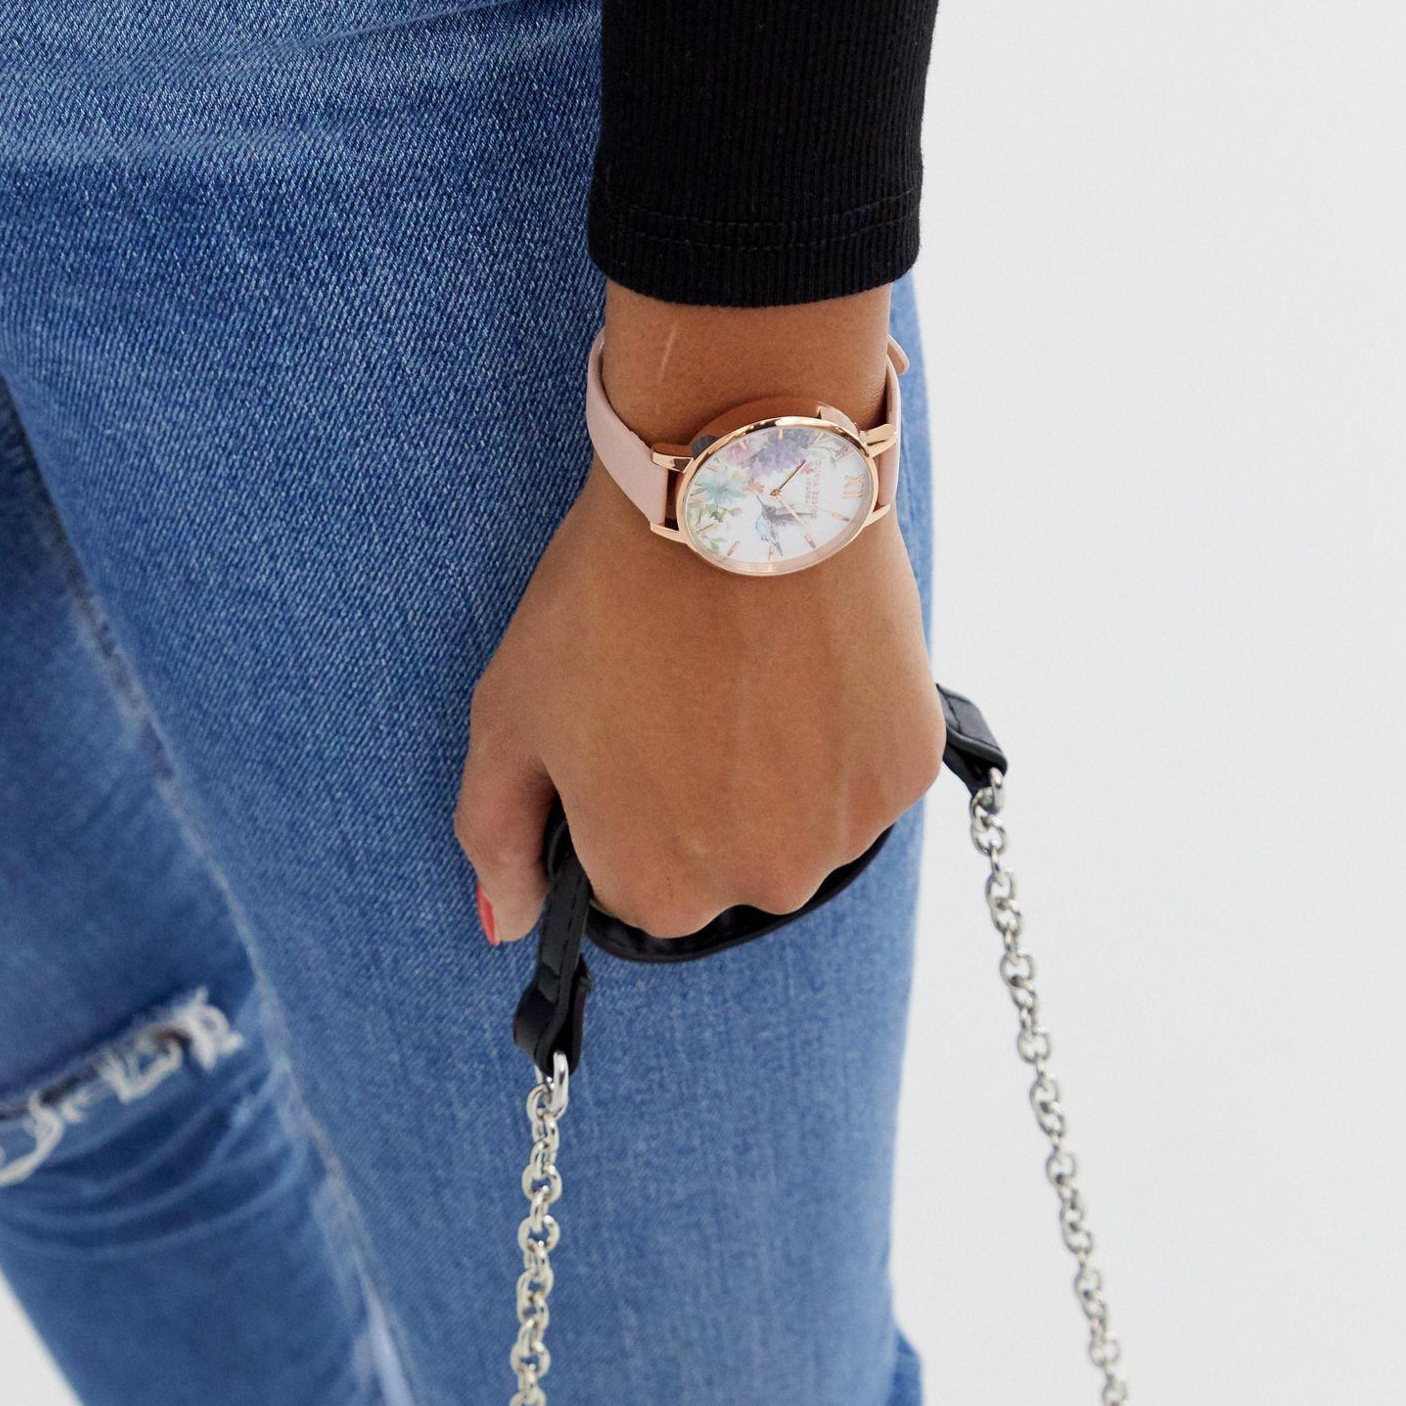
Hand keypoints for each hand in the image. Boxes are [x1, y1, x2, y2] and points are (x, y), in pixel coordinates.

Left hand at [456, 285, 943, 943]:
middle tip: (689, 692)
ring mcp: (845, 832)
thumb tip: (502, 924)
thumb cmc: (608, 596)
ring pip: (802, 826)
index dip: (623, 808)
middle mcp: (763, 886)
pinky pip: (863, 776)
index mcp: (657, 892)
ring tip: (750, 672)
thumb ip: (495, 834)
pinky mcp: (909, 766)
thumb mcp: (509, 713)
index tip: (627, 730)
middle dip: (704, 800)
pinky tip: (808, 662)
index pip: (635, 888)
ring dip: (779, 774)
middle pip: (727, 866)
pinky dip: (839, 735)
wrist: (735, 481)